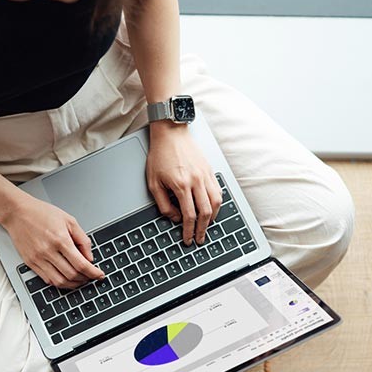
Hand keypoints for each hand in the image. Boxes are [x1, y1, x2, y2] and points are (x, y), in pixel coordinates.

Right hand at [0, 194, 104, 288]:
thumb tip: (90, 258)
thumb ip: (82, 240)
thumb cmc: (42, 213)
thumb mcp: (69, 220)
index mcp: (60, 239)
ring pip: (60, 282)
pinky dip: (59, 283)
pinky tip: (66, 278)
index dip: (93, 273)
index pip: (81, 264)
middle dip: (85, 279)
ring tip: (80, 280)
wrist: (17, 212)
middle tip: (91, 277)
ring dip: (73, 284)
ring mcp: (38, 259)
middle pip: (72, 275)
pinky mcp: (30, 263)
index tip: (99, 275)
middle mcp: (48, 251)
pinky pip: (47, 280)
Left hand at [145, 121, 221, 245]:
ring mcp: (205, 175)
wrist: (170, 133)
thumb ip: (163, 203)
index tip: (188, 239)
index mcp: (181, 185)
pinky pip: (218, 191)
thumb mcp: (153, 182)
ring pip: (216, 202)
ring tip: (207, 226)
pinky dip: (217, 203)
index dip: (189, 231)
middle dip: (203, 229)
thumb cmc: (160, 155)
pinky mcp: (210, 170)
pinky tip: (212, 209)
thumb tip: (174, 217)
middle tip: (200, 238)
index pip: (189, 215)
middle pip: (205, 212)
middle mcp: (196, 181)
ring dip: (213, 218)